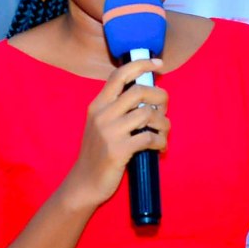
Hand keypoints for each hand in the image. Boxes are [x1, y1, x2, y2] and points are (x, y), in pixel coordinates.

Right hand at [62, 58, 168, 208]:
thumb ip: (117, 108)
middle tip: (164, 108)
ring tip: (164, 132)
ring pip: (148, 114)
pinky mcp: (119, 150)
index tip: (159, 64)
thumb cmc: (98, 153)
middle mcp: (102, 114)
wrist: (84, 183)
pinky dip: (161, 141)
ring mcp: (109, 132)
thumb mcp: (100, 125)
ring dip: (164, 123)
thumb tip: (148, 94)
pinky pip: (150, 138)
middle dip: (160, 96)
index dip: (141, 64)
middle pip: (139, 91)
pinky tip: (161, 147)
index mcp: (97, 105)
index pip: (120, 75)